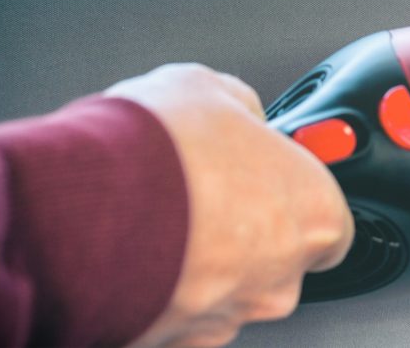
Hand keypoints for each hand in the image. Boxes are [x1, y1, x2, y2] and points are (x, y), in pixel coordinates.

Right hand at [107, 64, 353, 347]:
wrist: (75, 210)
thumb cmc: (153, 150)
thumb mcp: (209, 87)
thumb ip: (243, 108)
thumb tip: (243, 112)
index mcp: (314, 212)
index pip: (333, 221)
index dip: (296, 195)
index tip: (270, 178)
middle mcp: (281, 278)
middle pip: (279, 258)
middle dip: (244, 229)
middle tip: (203, 191)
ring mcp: (226, 318)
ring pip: (226, 289)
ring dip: (200, 260)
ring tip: (157, 216)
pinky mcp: (172, 343)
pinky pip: (177, 314)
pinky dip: (159, 287)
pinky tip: (132, 250)